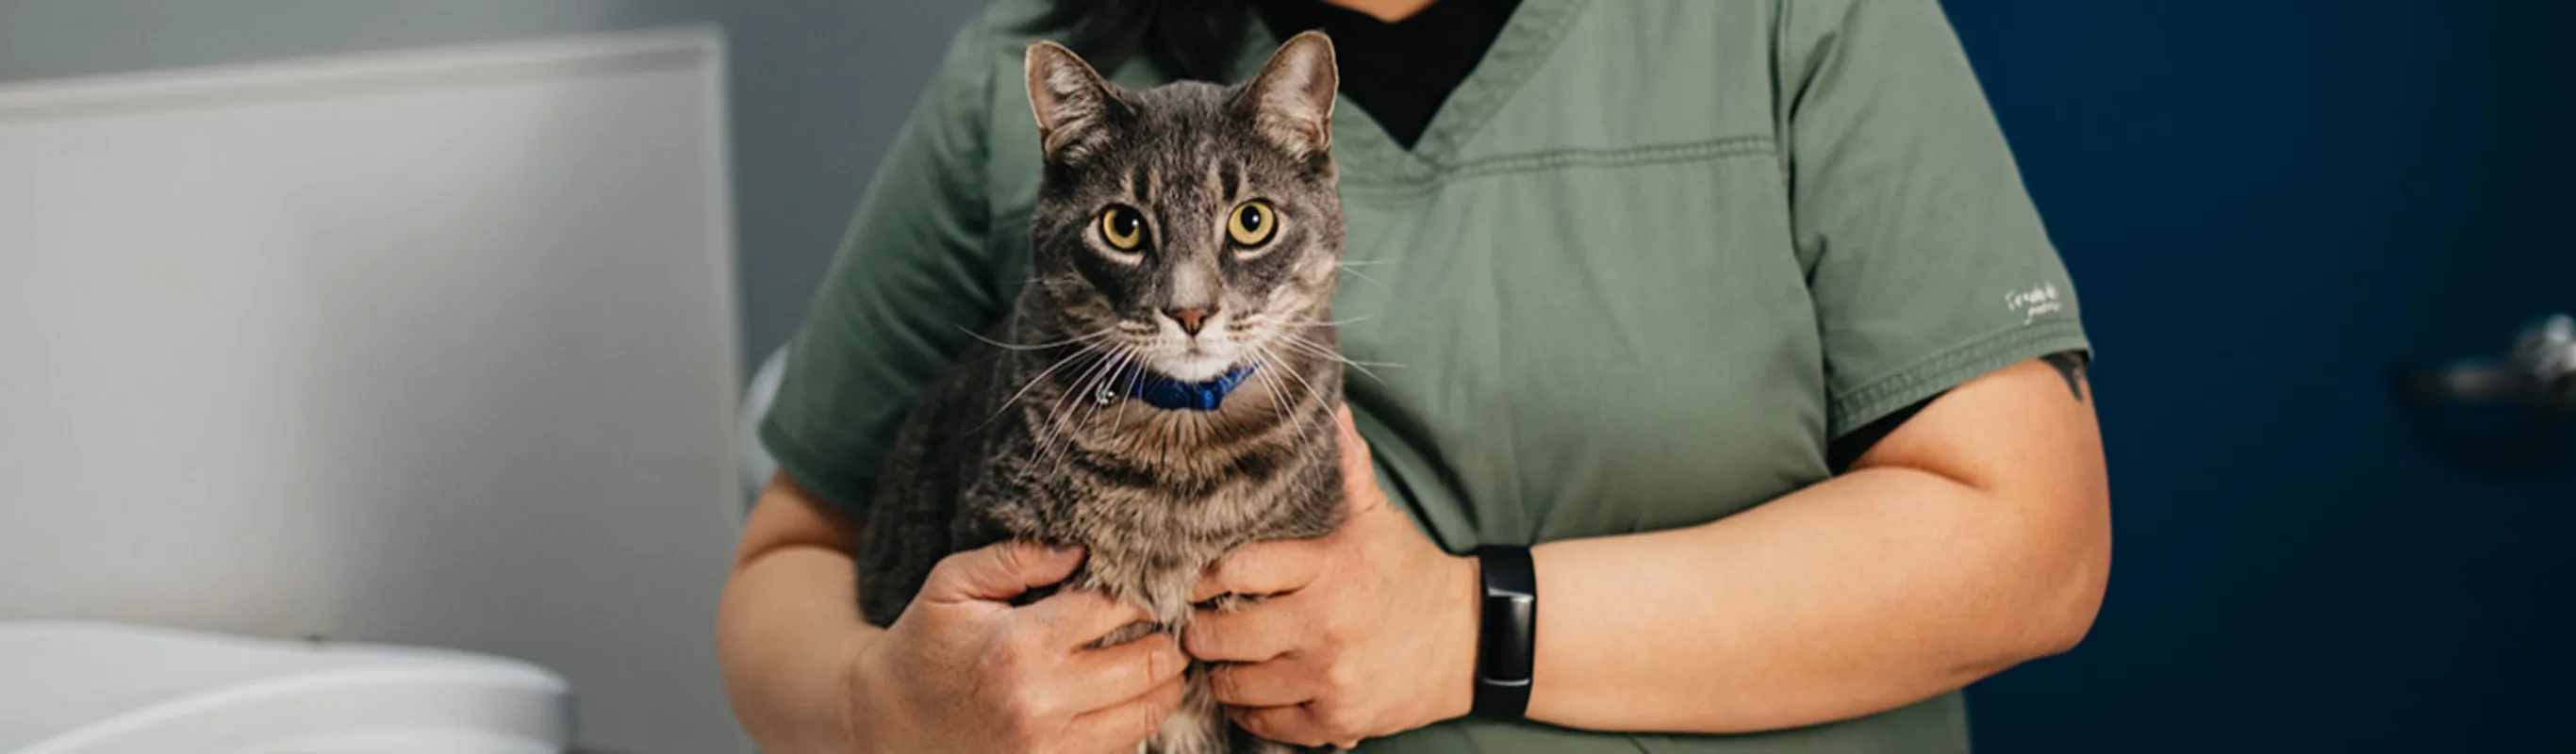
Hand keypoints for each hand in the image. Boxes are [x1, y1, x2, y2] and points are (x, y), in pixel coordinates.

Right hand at [849, 541, 1187, 752]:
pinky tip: (1127, 697)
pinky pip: (1124, 749)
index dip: (1145, 593)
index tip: (1154, 585)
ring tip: (1161, 658)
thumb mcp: (954, 585)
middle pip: (1149, 663)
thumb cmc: (924, 644)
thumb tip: (1082, 548)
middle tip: (1171, 622)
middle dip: (1169, 638)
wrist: (887, 723)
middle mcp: (1042, 701)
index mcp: (1020, 645)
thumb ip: (1017, 558)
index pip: (1117, 608)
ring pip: (1148, 711)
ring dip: (1165, 682)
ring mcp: (1051, 748)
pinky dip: (1136, 721)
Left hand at [1184, 406, 1480, 747]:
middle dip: (1199, 630)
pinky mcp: (1336, 721)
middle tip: (1198, 622)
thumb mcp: (1379, 518)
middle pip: (1223, 636)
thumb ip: (1348, 468)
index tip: (1197, 579)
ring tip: (1223, 656)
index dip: (1206, 576)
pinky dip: (1249, 708)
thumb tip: (1331, 410)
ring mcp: (1330, 678)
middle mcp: (1326, 626)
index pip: (1238, 570)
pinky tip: (1253, 688)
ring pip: (1235, 684)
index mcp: (1331, 568)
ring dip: (1221, 671)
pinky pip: (1264, 721)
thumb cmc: (1412, 574)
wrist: (1470, 643)